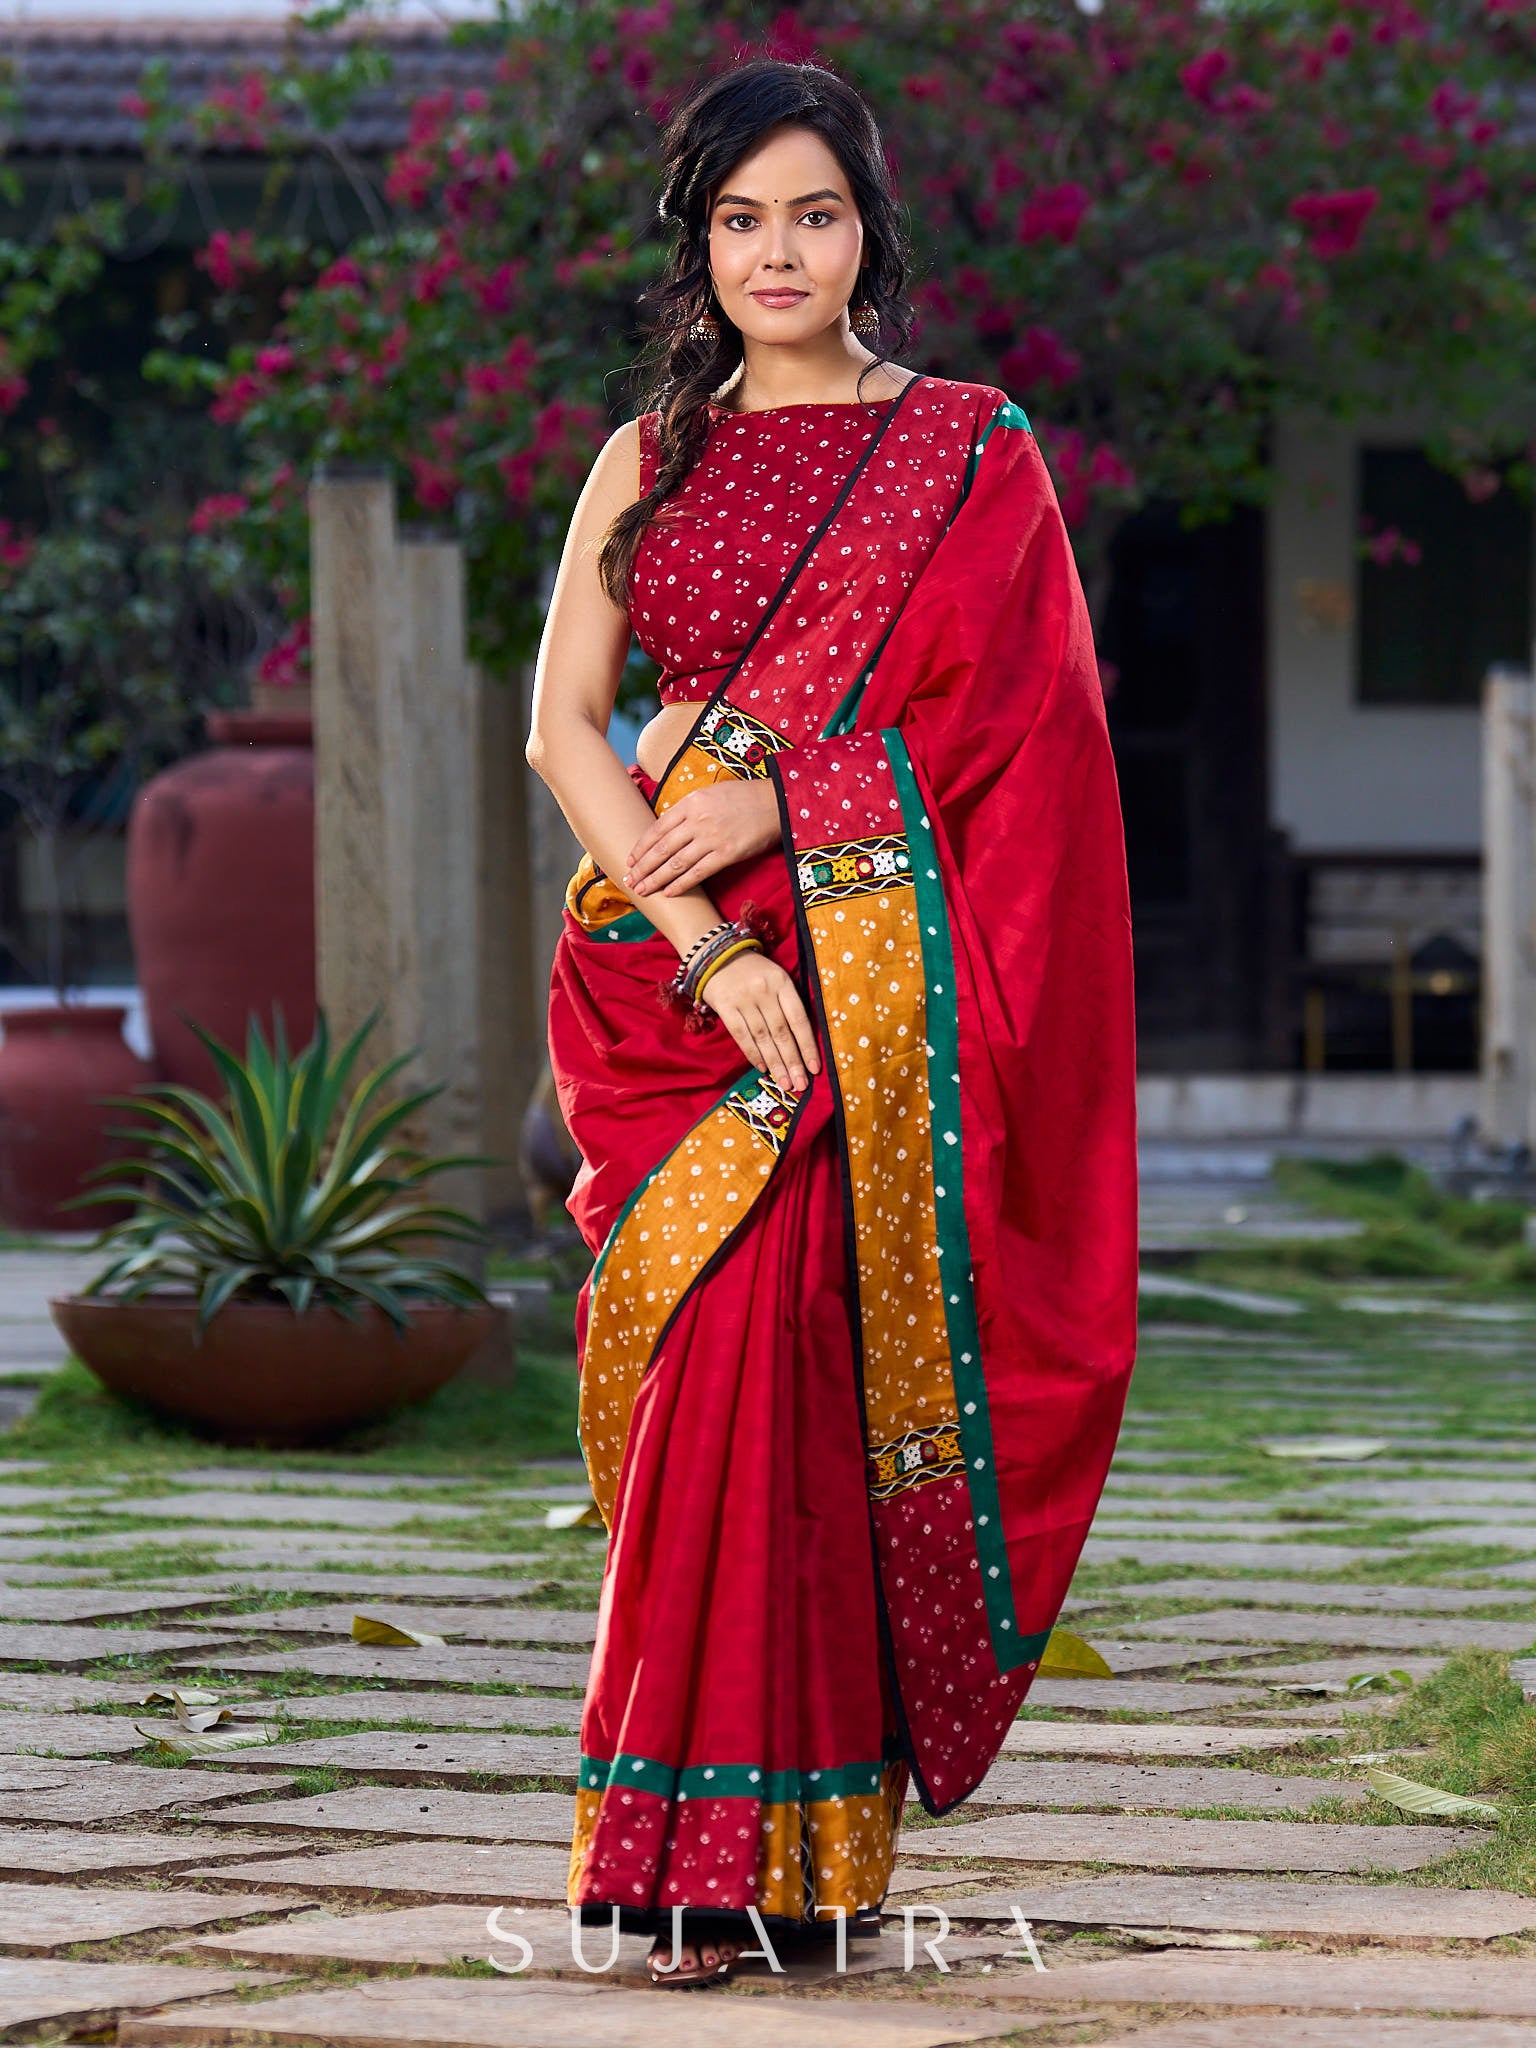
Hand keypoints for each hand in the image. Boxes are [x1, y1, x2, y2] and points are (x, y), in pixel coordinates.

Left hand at [624, 781, 779, 897]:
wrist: (776, 802)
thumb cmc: (744, 797)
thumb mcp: (710, 794)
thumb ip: (688, 810)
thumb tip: (668, 829)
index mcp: (691, 803)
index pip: (657, 828)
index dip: (641, 847)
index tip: (631, 860)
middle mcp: (697, 821)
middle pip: (661, 849)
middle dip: (642, 867)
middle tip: (629, 881)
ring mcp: (711, 838)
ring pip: (675, 864)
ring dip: (655, 880)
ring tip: (642, 890)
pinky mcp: (726, 854)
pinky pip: (698, 873)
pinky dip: (681, 884)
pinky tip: (669, 893)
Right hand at [700, 949, 820, 1093]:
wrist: (716, 954)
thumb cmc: (754, 970)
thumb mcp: (777, 977)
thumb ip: (788, 1003)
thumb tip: (801, 1041)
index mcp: (782, 983)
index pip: (799, 1019)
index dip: (807, 1045)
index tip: (815, 1068)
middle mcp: (764, 991)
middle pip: (781, 1032)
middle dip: (792, 1062)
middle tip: (800, 1085)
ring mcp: (743, 999)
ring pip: (763, 1037)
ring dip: (775, 1063)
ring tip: (784, 1082)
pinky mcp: (725, 1006)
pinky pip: (741, 1034)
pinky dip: (752, 1053)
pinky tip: (762, 1068)